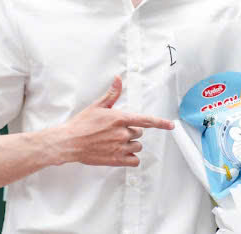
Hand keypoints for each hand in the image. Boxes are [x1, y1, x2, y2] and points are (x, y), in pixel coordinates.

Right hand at [57, 76, 173, 166]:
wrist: (69, 142)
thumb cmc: (82, 124)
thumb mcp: (97, 106)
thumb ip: (112, 94)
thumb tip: (118, 79)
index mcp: (120, 118)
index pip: (146, 120)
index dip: (160, 123)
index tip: (170, 125)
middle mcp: (122, 133)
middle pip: (139, 133)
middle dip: (131, 132)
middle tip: (115, 132)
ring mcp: (120, 147)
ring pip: (137, 146)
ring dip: (131, 145)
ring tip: (115, 142)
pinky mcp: (116, 160)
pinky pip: (134, 160)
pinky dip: (130, 158)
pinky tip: (121, 153)